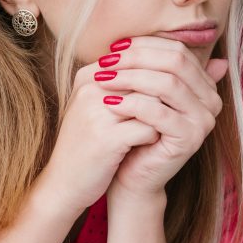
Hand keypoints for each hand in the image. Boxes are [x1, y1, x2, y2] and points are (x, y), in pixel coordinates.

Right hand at [33, 49, 162, 218]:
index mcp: (90, 74)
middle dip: (168, 93)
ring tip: (165, 124)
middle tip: (179, 108)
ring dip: (164, 113)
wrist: (62, 184)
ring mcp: (96, 112)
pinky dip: (155, 136)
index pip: (139, 58)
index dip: (164, 74)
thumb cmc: (89, 142)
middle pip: (148, 75)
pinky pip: (148, 129)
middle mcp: (91, 87)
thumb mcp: (102, 106)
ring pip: (152, 100)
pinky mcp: (105, 139)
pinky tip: (153, 143)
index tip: (176, 92)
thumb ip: (129, 84)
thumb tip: (177, 67)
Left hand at [95, 36, 226, 196]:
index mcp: (205, 84)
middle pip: (175, 62)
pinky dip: (132, 104)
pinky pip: (159, 113)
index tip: (113, 47)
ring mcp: (204, 120)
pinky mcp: (190, 139)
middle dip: (136, 58)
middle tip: (105, 60)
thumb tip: (128, 34)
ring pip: (168, 84)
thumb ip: (144, 65)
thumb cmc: (134, 128)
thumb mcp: (141, 91)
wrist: (132, 174)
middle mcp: (212, 100)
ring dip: (130, 78)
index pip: (177, 50)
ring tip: (102, 79)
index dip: (144, 45)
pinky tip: (109, 102)